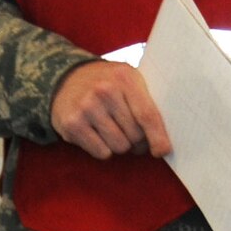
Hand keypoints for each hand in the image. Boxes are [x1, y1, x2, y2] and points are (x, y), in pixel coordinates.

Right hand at [51, 61, 171, 159]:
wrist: (66, 78)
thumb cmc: (107, 84)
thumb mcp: (129, 80)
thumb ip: (148, 103)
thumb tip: (164, 142)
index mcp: (124, 78)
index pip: (146, 115)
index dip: (158, 137)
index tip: (162, 151)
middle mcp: (104, 91)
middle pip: (135, 136)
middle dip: (137, 139)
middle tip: (131, 131)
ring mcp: (86, 108)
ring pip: (119, 147)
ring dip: (120, 145)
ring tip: (113, 130)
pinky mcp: (72, 125)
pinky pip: (102, 153)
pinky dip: (104, 149)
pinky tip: (97, 133)